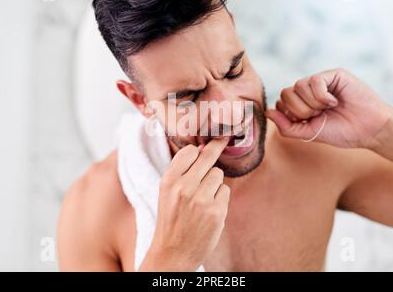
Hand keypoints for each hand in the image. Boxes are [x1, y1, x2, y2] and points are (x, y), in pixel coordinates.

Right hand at [140, 138, 230, 270]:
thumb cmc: (172, 218)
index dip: (198, 149)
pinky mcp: (216, 212)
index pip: (189, 151)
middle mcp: (184, 187)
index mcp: (168, 181)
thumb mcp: (167, 192)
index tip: (206, 143)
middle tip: (223, 138)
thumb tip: (202, 148)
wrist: (173, 252)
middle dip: (216, 148)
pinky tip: (209, 209)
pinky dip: (220, 198)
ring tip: (203, 198)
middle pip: (208, 157)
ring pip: (218, 174)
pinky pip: (225, 191)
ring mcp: (201, 200)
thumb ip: (182, 171)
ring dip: (214, 183)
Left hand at [265, 68, 391, 148]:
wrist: (368, 129)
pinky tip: (334, 101)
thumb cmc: (341, 132)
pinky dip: (322, 96)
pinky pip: (314, 81)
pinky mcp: (333, 75)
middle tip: (319, 115)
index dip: (291, 114)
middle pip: (286, 93)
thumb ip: (286, 126)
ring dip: (312, 104)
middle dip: (300, 110)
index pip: (281, 102)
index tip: (308, 122)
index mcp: (302, 103)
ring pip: (298, 86)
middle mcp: (309, 91)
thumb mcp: (309, 133)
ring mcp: (321, 81)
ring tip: (329, 108)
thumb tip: (267, 112)